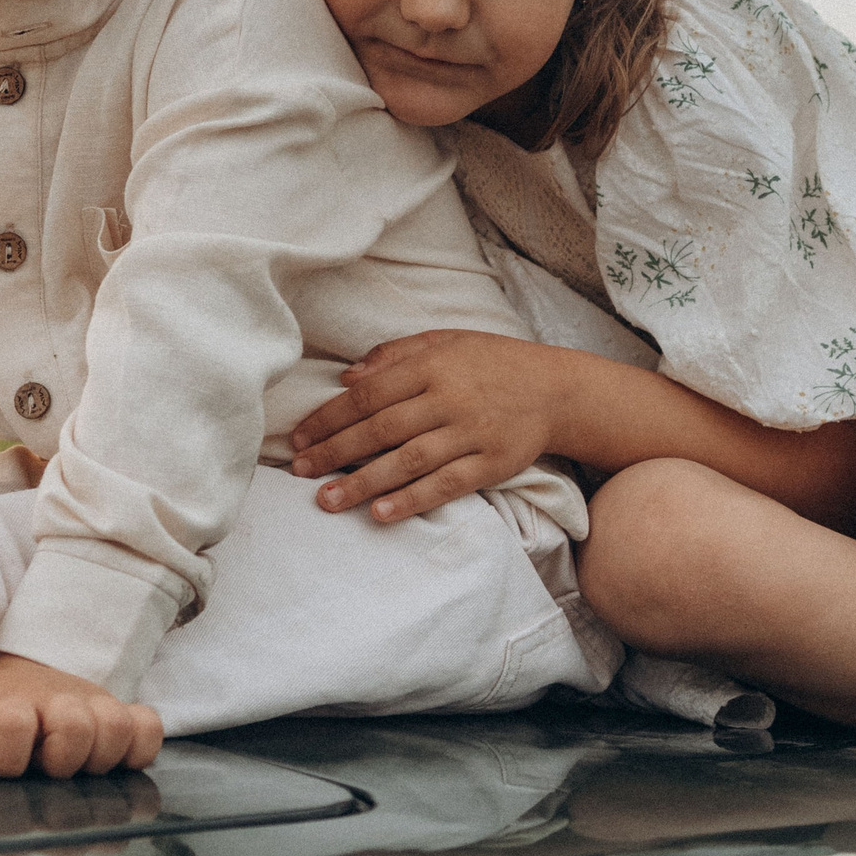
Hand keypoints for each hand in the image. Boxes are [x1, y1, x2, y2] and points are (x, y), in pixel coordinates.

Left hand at [0, 655, 164, 778]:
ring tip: (84, 767)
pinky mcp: (124, 712)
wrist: (31, 677)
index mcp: (15, 703)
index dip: (10, 755)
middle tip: (51, 768)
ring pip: (117, 726)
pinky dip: (142, 748)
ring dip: (101, 755)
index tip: (6, 766)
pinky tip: (118, 761)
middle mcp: (60, 702)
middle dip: (62, 760)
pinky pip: (151, 727)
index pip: (15, 723)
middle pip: (75, 727)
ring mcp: (96, 706)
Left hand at [288, 330, 564, 521]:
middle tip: (300, 471)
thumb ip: (395, 354)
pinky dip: (413, 500)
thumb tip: (346, 376)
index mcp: (432, 366)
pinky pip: (447, 485)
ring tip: (327, 501)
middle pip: (382, 429)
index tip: (299, 439)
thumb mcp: (445, 341)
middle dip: (335, 452)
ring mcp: (472, 433)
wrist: (556, 389)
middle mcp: (449, 399)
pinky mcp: (492, 464)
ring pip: (409, 461)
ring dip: (364, 483)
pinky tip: (382, 514)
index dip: (330, 418)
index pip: (369, 394)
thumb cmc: (492, 363)